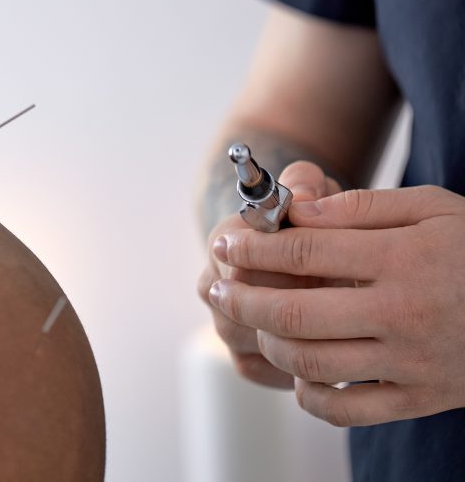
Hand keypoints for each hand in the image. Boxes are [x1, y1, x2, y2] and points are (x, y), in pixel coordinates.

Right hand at [198, 161, 342, 388]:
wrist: (290, 247)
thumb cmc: (305, 215)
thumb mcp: (310, 188)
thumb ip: (305, 184)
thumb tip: (302, 197)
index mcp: (224, 243)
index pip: (242, 265)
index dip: (289, 271)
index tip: (331, 267)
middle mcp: (213, 287)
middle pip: (243, 312)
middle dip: (296, 310)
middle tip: (340, 303)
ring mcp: (225, 325)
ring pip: (252, 344)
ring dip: (296, 339)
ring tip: (340, 328)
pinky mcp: (242, 357)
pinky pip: (263, 370)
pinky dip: (295, 365)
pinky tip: (330, 351)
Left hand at [208, 185, 464, 426]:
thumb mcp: (432, 208)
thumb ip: (361, 208)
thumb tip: (299, 211)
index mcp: (402, 259)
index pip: (303, 253)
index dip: (252, 248)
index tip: (224, 243)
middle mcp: (402, 314)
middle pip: (295, 314)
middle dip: (240, 300)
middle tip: (216, 287)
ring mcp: (411, 362)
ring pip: (311, 363)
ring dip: (266, 343)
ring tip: (250, 324)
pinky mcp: (421, 398)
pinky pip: (347, 410)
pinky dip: (309, 395)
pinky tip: (297, 371)